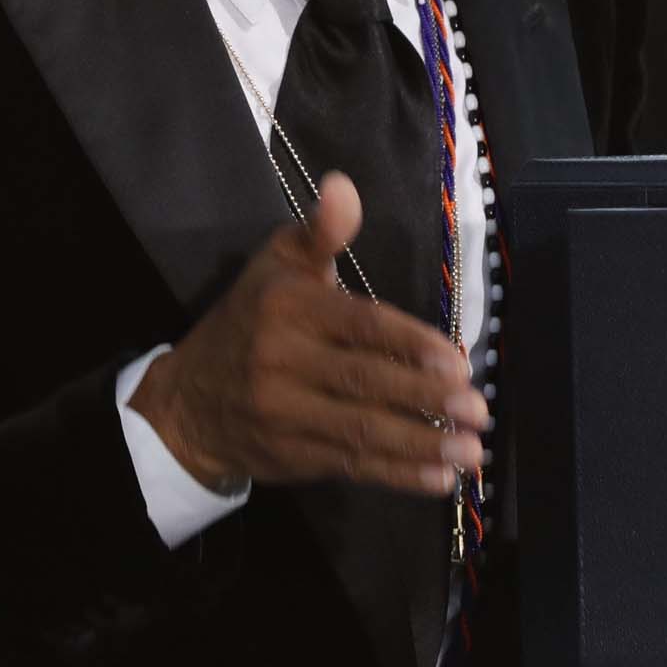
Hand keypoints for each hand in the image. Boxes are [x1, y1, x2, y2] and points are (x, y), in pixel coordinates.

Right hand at [129, 172, 485, 499]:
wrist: (189, 400)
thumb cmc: (250, 320)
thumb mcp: (277, 264)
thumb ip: (320, 230)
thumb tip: (344, 186)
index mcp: (288, 307)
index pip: (359, 324)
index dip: (410, 343)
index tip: (457, 361)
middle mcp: (283, 362)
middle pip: (365, 381)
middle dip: (426, 398)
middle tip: (477, 410)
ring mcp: (285, 414)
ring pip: (362, 431)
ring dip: (422, 444)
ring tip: (470, 452)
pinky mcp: (292, 457)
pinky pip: (352, 466)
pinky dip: (397, 475)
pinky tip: (439, 479)